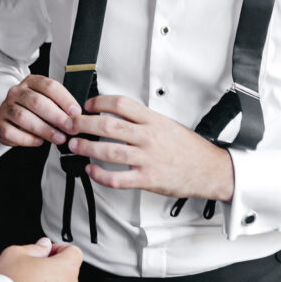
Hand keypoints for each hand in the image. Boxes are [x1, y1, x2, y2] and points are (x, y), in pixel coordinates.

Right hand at [0, 75, 81, 147]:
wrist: (9, 117)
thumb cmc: (32, 110)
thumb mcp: (46, 101)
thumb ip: (59, 106)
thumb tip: (76, 118)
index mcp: (31, 82)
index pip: (49, 86)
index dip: (65, 99)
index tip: (76, 112)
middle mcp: (17, 92)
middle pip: (37, 101)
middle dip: (56, 116)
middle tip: (69, 127)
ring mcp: (6, 107)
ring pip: (24, 117)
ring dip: (44, 129)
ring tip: (58, 137)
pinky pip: (12, 131)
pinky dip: (27, 139)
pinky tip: (39, 141)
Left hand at [67, 95, 233, 200]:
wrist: (210, 169)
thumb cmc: (189, 148)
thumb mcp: (167, 124)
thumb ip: (143, 120)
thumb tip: (117, 114)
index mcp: (153, 120)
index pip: (120, 104)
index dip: (99, 102)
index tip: (87, 105)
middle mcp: (149, 137)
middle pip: (108, 125)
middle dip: (83, 124)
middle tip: (70, 125)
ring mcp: (147, 158)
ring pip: (109, 151)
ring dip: (86, 148)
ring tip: (74, 146)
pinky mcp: (147, 179)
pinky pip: (118, 178)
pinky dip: (100, 175)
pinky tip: (91, 171)